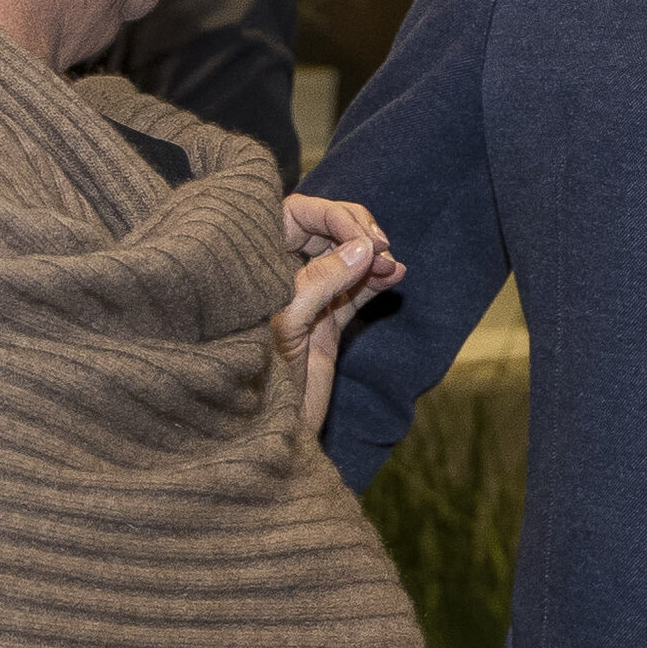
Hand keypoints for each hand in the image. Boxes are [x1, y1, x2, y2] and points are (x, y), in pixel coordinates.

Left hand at [274, 195, 403, 428]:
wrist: (261, 433)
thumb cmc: (252, 376)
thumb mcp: (285, 323)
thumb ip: (322, 281)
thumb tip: (364, 248)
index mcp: (253, 263)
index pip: (294, 213)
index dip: (330, 215)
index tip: (360, 236)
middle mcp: (278, 274)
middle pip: (324, 230)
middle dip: (356, 231)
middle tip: (380, 246)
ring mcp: (305, 297)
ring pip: (345, 258)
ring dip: (371, 255)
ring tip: (392, 264)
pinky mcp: (324, 321)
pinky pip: (355, 289)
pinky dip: (376, 280)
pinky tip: (395, 276)